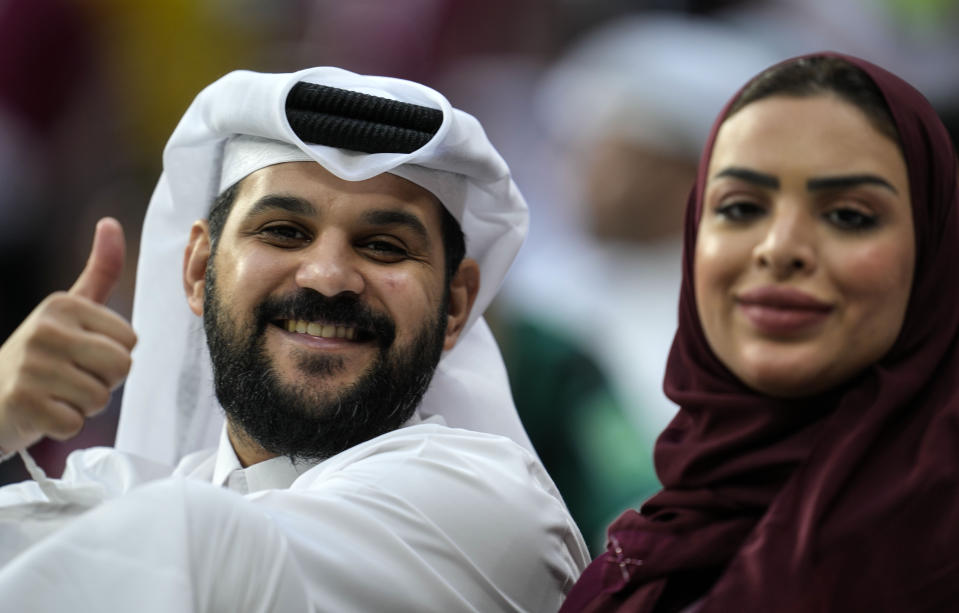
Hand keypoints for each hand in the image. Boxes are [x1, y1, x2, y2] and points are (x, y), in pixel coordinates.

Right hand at [0, 218, 136, 453]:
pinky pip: (74, 423)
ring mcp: (31, 365)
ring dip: (83, 405)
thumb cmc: (40, 355)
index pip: (130, 340)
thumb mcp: (68, 309)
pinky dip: (62, 425)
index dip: (113, 356)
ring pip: (100, 398)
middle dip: (103, 382)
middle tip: (71, 379)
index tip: (82, 356)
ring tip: (55, 394)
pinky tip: (41, 412)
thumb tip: (110, 222)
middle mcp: (45, 329)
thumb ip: (99, 272)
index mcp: (63, 305)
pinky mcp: (22, 402)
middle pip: (121, 367)